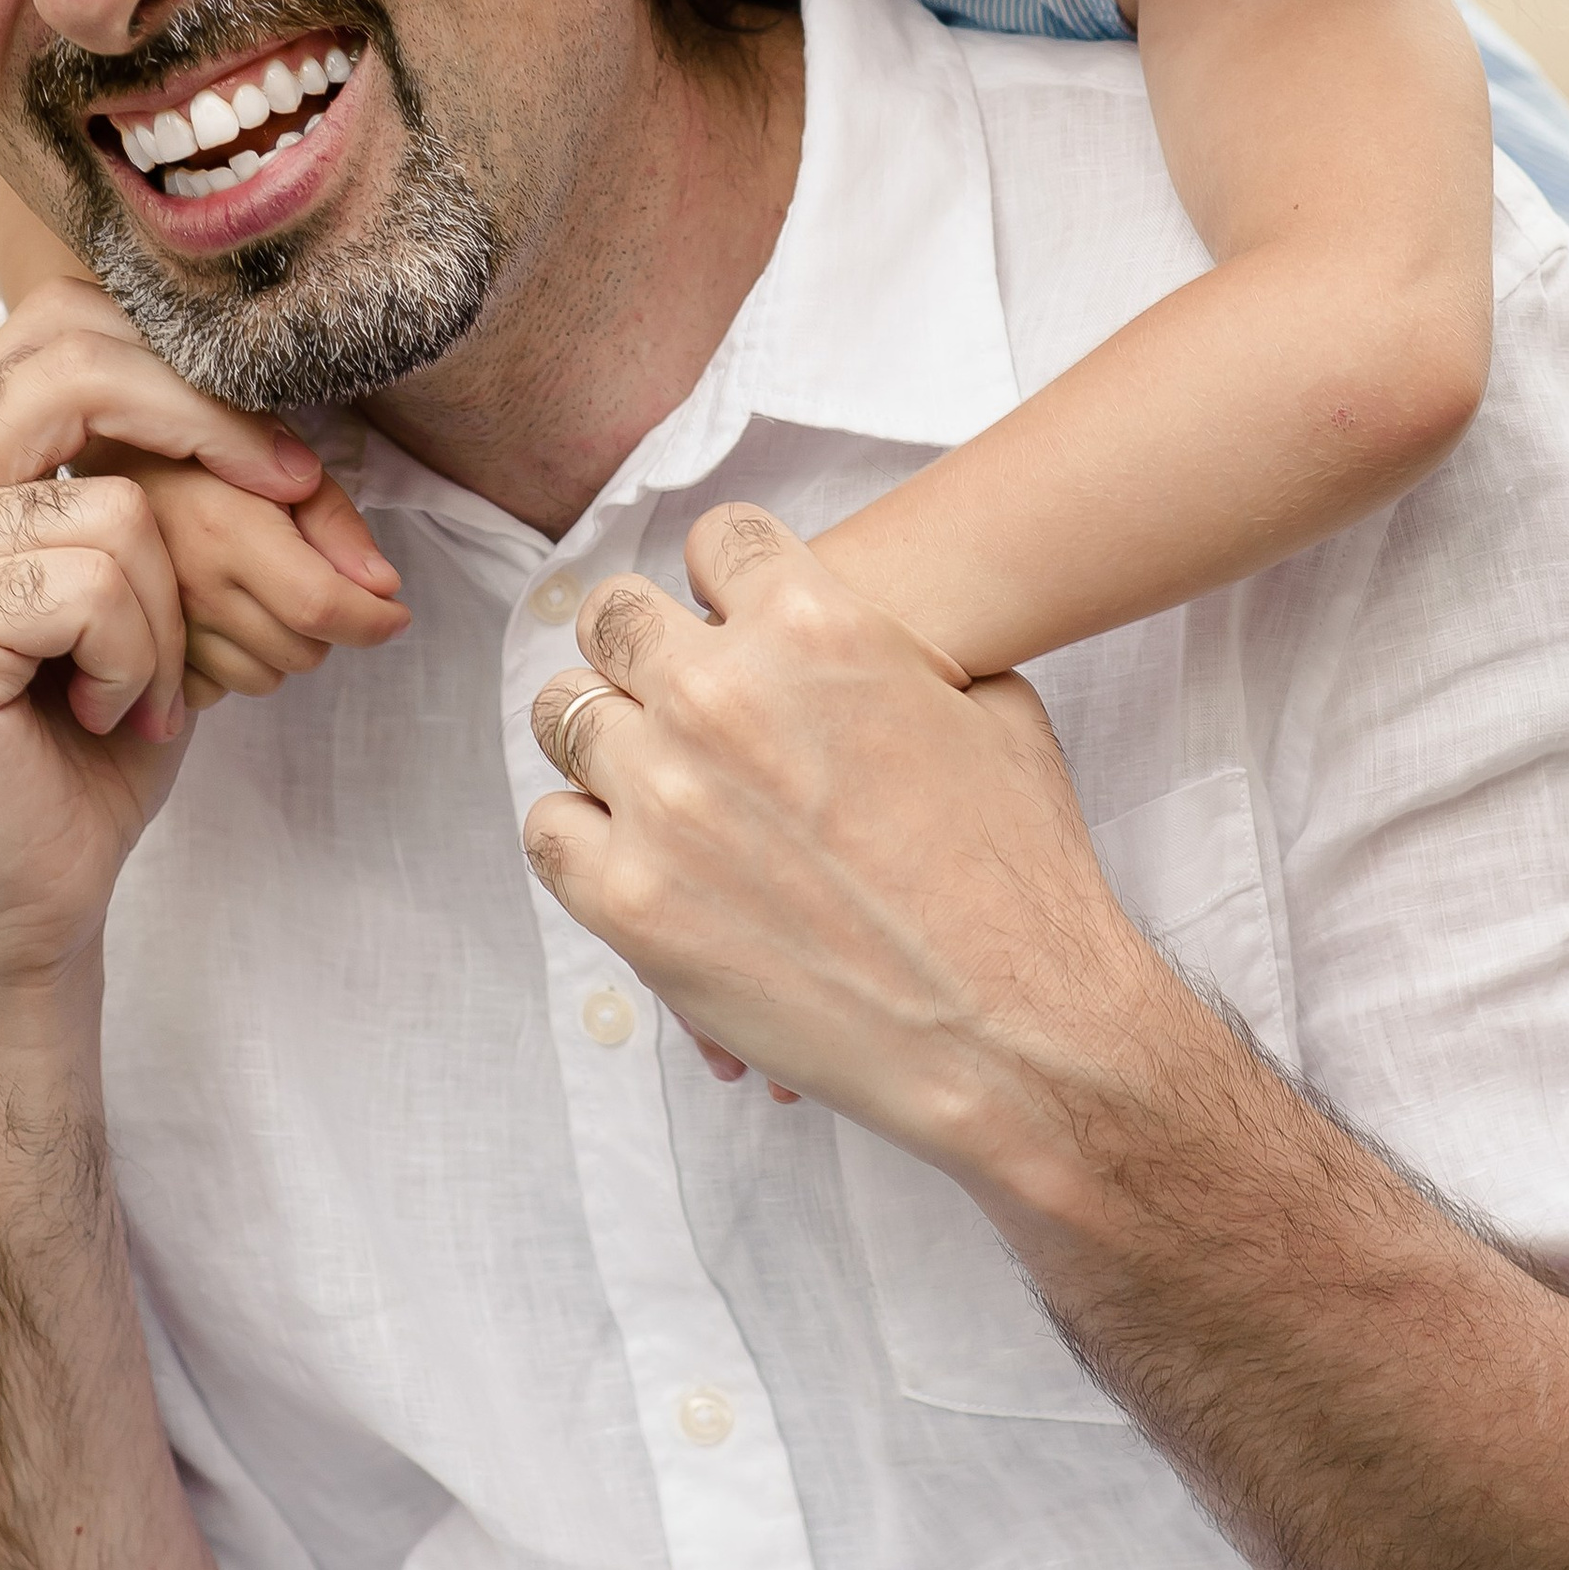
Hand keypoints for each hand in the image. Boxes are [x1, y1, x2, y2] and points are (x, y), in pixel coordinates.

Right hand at [0, 281, 330, 998]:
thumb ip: (176, 473)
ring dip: (174, 613)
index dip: (187, 367)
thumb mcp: (152, 581)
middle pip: (80, 365)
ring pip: (118, 506)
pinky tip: (100, 718)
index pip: (62, 327)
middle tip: (292, 504)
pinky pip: (94, 587)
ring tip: (135, 691)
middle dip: (214, 432)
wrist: (23, 900)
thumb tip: (292, 375)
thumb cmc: (92, 741)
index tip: (286, 460)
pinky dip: (138, 661)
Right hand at [112, 453, 408, 708]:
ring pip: (265, 678)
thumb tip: (383, 587)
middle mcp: (190, 588)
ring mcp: (159, 628)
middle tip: (314, 584)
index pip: (320, 606)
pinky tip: (226, 623)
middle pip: (303, 653)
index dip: (374, 620)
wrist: (107, 469)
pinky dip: (234, 666)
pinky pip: (218, 693)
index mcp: (227, 533)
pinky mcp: (141, 655)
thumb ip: (335, 523)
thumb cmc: (206, 457)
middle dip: (327, 627)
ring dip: (281, 648)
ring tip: (262, 597)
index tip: (397, 614)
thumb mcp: (280, 464)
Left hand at [523, 503, 1165, 1217]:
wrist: (1015, 1029)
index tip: (730, 612)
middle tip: (669, 687)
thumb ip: (896, 652)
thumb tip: (858, 638)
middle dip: (643, 644)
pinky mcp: (629, 900)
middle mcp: (722, 694)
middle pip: (614, 617)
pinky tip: (633, 850)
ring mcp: (664, 797)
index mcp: (814, 624)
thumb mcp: (990, 708)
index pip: (717, 540)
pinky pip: (549, 827)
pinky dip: (584, 834)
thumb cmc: (1018, 874)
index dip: (727, 576)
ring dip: (605, 736)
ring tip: (647, 772)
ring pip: (564, 715)